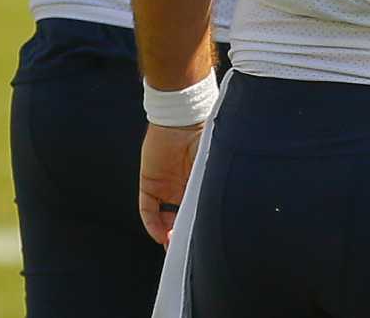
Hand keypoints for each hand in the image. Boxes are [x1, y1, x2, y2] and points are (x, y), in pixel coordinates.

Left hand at [137, 121, 203, 245]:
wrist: (181, 118)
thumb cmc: (204, 137)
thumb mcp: (211, 164)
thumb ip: (212, 184)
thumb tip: (221, 209)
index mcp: (199, 181)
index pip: (197, 209)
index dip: (198, 225)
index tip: (202, 241)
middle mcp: (182, 186)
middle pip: (180, 218)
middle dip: (182, 235)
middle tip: (186, 252)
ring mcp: (165, 186)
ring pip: (163, 218)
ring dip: (166, 234)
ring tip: (173, 246)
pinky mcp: (149, 183)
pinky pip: (148, 209)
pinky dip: (152, 224)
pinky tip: (160, 234)